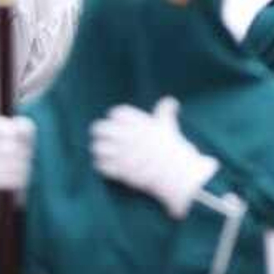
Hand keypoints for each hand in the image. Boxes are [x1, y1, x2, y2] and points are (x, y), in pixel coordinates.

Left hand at [90, 96, 215, 218]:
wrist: (174, 172)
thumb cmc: (171, 147)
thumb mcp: (168, 125)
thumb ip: (165, 111)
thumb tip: (170, 101)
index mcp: (136, 122)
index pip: (116, 113)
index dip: (114, 117)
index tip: (115, 122)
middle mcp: (126, 136)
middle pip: (100, 128)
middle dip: (100, 132)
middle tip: (102, 136)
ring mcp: (122, 153)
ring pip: (98, 148)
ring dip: (99, 149)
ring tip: (102, 152)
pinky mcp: (120, 170)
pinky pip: (101, 165)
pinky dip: (101, 165)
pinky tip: (105, 165)